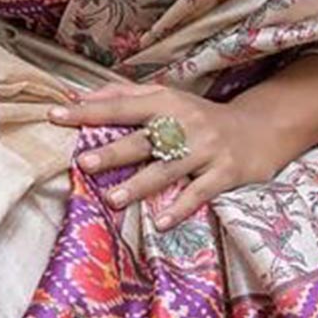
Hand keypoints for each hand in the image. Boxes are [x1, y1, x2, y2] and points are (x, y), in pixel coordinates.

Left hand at [46, 80, 294, 231]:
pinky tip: (161, 222)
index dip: (89, 112)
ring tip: (113, 199)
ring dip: (140, 184)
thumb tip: (77, 95)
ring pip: (168, 168)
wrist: (261, 128)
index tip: (56, 116)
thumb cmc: (200, 116)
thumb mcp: (167, 98)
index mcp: (165, 103)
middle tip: (84, 163)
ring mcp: (206, 149)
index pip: (120, 106)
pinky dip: (181, 207)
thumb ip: (124, 96)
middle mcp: (184, 124)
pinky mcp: (225, 173)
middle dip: (114, 151)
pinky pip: (200, 192)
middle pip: (143, 139)